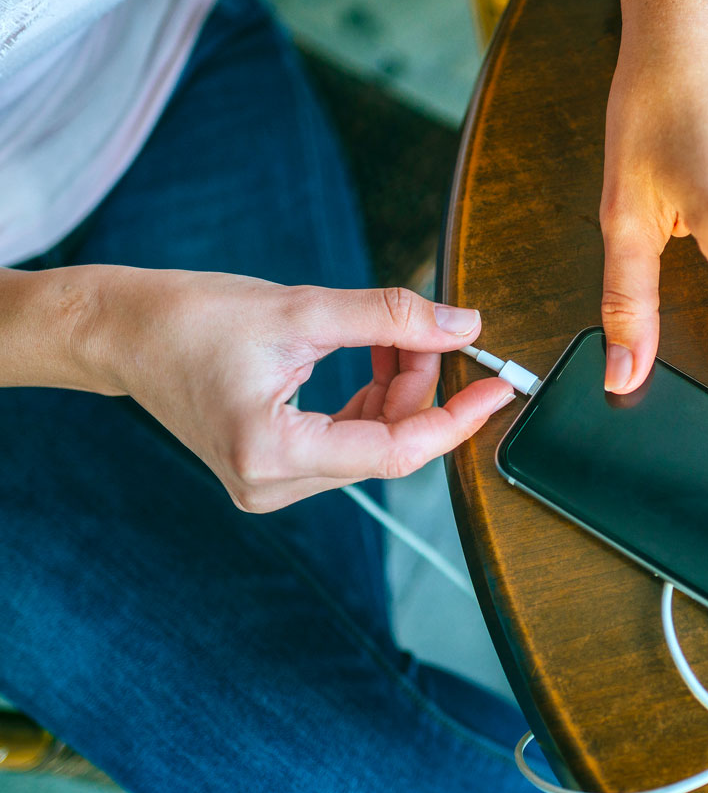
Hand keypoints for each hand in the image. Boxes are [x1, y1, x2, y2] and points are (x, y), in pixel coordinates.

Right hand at [81, 268, 513, 511]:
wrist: (123, 333)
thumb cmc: (191, 317)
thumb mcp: (301, 308)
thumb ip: (390, 318)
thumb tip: (463, 325)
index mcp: (272, 453)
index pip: (396, 451)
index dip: (457, 418)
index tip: (499, 386)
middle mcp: (271, 485)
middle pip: (387, 445)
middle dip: (420, 386)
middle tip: (430, 329)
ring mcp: (270, 484)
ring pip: (372, 443)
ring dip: (397, 390)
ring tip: (391, 334)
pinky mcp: (272, 470)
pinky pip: (347, 441)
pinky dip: (371, 400)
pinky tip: (372, 357)